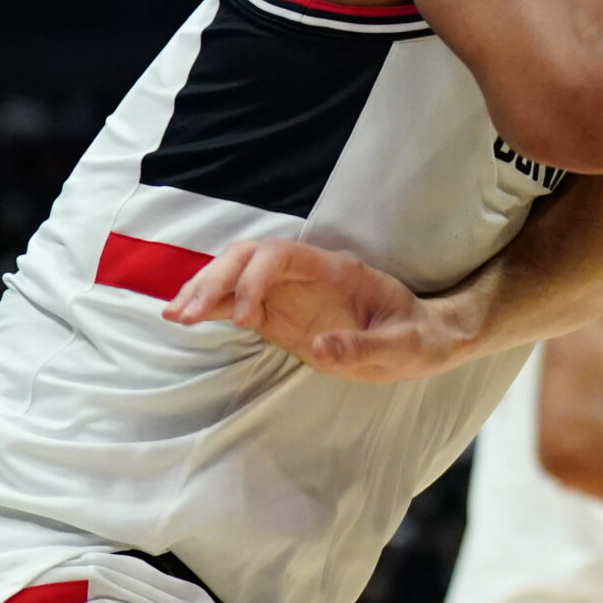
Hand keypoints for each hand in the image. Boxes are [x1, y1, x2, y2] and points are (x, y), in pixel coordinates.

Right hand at [163, 239, 464, 381]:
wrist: (426, 338)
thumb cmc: (418, 339)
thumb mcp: (405, 347)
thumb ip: (366, 346)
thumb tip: (321, 347)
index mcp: (338, 272)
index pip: (282, 254)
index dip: (255, 278)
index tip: (247, 319)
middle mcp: (308, 274)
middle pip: (249, 256)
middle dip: (216, 279)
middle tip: (190, 316)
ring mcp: (291, 292)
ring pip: (236, 273)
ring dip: (205, 289)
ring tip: (176, 315)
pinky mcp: (280, 314)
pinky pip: (238, 302)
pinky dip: (211, 307)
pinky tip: (185, 318)